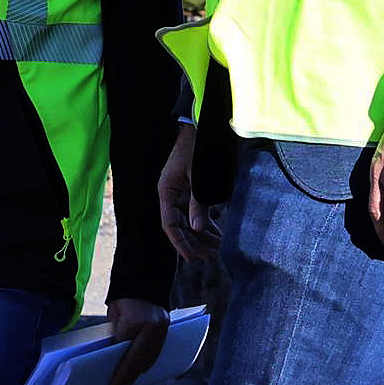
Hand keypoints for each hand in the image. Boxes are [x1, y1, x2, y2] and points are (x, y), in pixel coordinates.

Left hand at [107, 298, 169, 384]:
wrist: (145, 279)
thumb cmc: (124, 299)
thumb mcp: (114, 317)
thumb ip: (115, 336)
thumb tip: (111, 359)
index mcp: (134, 323)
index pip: (125, 353)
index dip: (119, 372)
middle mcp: (151, 328)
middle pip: (139, 360)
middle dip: (129, 376)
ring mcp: (162, 329)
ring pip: (150, 357)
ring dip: (140, 372)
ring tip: (128, 383)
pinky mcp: (167, 330)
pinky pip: (157, 351)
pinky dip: (149, 362)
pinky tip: (140, 371)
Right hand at [160, 122, 219, 263]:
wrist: (200, 127)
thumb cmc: (197, 148)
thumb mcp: (198, 177)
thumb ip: (198, 202)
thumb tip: (198, 229)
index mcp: (166, 191)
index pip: (170, 224)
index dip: (181, 242)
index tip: (193, 257)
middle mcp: (170, 194)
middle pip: (180, 226)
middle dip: (195, 242)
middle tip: (211, 255)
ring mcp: (180, 192)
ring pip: (188, 220)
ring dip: (201, 234)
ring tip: (217, 247)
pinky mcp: (190, 189)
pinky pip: (195, 211)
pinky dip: (205, 222)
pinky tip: (216, 233)